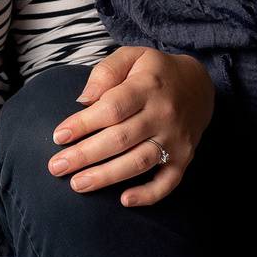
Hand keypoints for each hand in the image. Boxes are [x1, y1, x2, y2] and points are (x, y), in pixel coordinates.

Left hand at [48, 46, 214, 206]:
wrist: (199, 86)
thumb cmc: (155, 72)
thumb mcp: (133, 56)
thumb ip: (106, 71)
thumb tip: (84, 99)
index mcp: (148, 86)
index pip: (112, 108)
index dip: (83, 124)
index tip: (58, 136)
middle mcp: (164, 114)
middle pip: (120, 138)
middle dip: (85, 155)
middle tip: (56, 167)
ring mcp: (175, 139)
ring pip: (139, 162)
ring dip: (106, 176)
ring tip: (77, 184)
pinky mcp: (185, 157)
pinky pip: (168, 182)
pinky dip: (148, 194)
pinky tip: (124, 200)